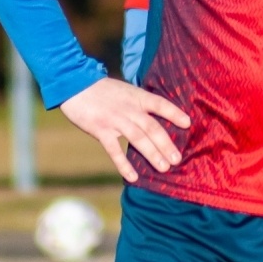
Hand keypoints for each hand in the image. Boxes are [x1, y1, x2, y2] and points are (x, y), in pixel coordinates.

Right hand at [60, 78, 190, 183]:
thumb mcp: (124, 90)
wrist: (74, 85)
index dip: (174, 113)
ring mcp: (115, 119)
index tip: (187, 123)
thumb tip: (154, 118)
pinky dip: (124, 164)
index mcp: (136, 96)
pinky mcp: (100, 130)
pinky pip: (114, 150)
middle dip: (166, 144)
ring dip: (152, 154)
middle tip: (177, 159)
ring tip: (164, 168)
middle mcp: (129, 108)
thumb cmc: (101, 90)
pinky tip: (133, 177)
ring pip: (138, 138)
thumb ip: (137, 103)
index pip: (160, 104)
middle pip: (152, 127)